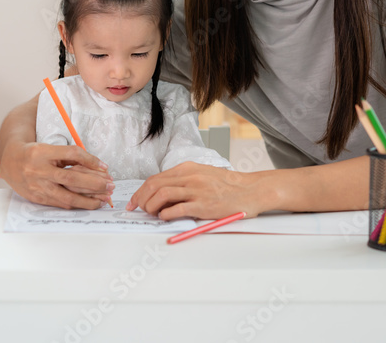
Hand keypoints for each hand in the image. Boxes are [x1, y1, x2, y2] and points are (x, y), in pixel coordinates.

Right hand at [0, 141, 113, 209]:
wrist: (10, 162)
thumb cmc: (35, 153)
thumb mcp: (50, 148)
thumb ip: (70, 155)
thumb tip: (97, 166)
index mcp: (42, 152)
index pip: (72, 154)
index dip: (90, 160)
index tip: (105, 167)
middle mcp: (38, 170)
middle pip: (71, 178)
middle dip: (94, 184)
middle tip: (110, 186)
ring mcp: (37, 186)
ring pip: (67, 196)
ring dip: (88, 200)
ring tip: (104, 200)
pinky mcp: (37, 198)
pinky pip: (60, 203)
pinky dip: (76, 204)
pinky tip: (88, 203)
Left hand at [126, 162, 263, 220]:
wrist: (251, 190)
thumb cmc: (228, 185)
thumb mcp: (203, 175)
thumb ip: (184, 181)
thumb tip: (162, 194)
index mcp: (188, 168)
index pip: (156, 178)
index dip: (140, 191)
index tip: (134, 202)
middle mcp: (190, 177)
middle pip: (155, 185)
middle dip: (141, 199)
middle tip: (139, 210)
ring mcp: (197, 190)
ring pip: (162, 194)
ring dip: (151, 206)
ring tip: (152, 214)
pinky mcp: (203, 205)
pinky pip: (177, 208)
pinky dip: (165, 214)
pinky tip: (164, 217)